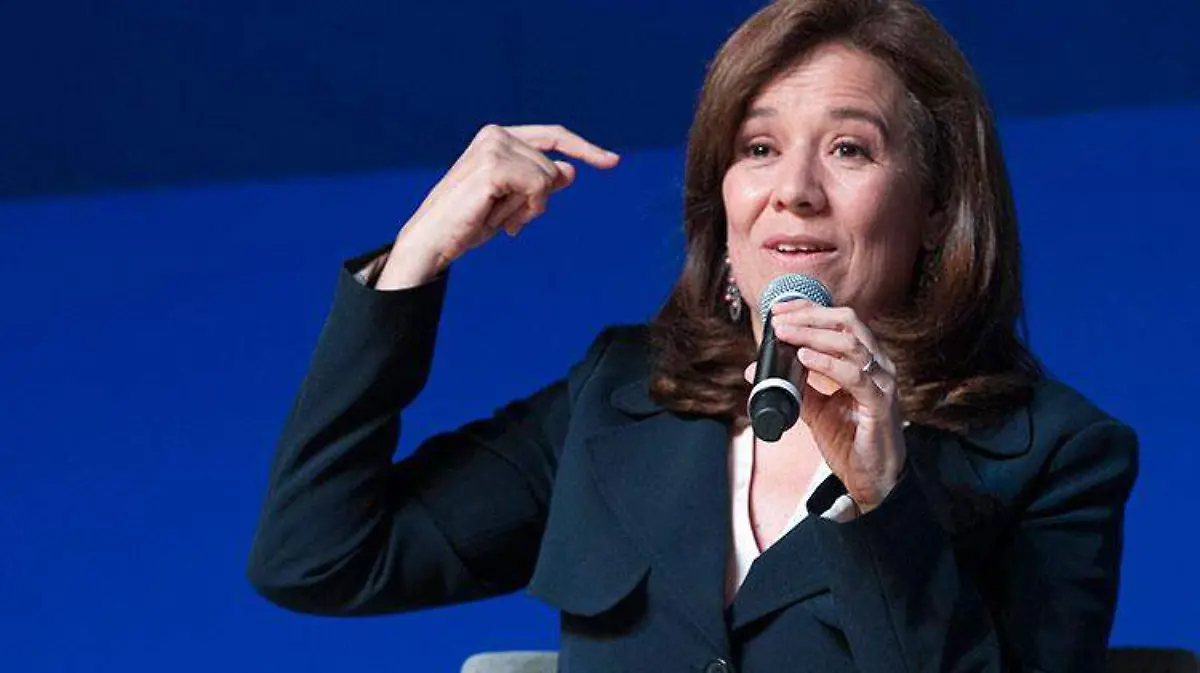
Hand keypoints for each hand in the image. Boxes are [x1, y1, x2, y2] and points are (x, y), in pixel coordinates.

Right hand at [377, 124, 619, 288]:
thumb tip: (571, 170)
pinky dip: (528, 209)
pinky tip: (502, 221)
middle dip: (540, 200)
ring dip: (531, 207)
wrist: (433, 242)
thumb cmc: (469, 223)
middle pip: (554, 166)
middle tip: (509, 220)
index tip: (613, 161)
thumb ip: (541, 184)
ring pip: (549, 177)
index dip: (585, 148)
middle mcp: (495, 134)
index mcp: (498, 137)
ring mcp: (493, 147)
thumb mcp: (513, 203)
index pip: (553, 136)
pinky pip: (539, 187)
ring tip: (499, 219)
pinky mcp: (493, 166)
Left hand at [746, 300, 906, 510]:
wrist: (871, 479)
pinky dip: (827, 363)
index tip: (778, 310)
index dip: (809, 309)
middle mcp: (877, 365)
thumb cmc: (849, 441)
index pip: (839, 320)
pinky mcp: (879, 405)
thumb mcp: (815, 409)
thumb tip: (755, 370)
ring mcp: (881, 383)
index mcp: (864, 361)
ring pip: (851, 344)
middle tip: (778, 320)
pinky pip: (854, 376)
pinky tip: (804, 357)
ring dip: (813, 334)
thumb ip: (792, 386)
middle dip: (810, 316)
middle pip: (847, 322)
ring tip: (785, 334)